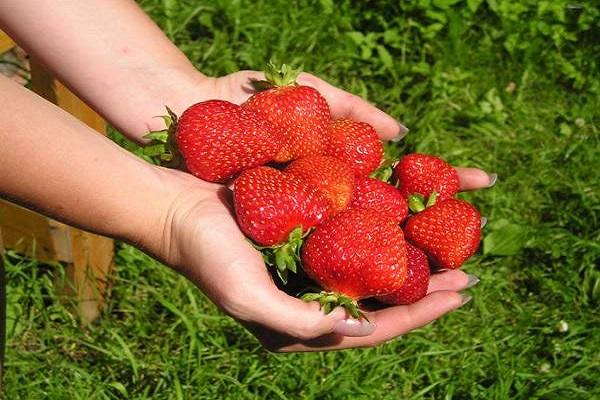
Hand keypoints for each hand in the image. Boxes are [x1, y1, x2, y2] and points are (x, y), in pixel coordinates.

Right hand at [145, 70, 495, 351]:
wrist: (176, 207)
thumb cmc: (206, 254)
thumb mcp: (246, 296)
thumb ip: (297, 322)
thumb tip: (355, 327)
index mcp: (299, 325)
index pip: (372, 327)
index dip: (419, 314)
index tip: (460, 295)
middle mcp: (309, 299)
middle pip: (380, 300)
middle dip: (426, 291)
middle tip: (468, 274)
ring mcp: (308, 268)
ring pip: (371, 269)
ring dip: (410, 261)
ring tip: (449, 250)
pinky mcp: (304, 236)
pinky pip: (353, 238)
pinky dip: (381, 232)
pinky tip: (405, 220)